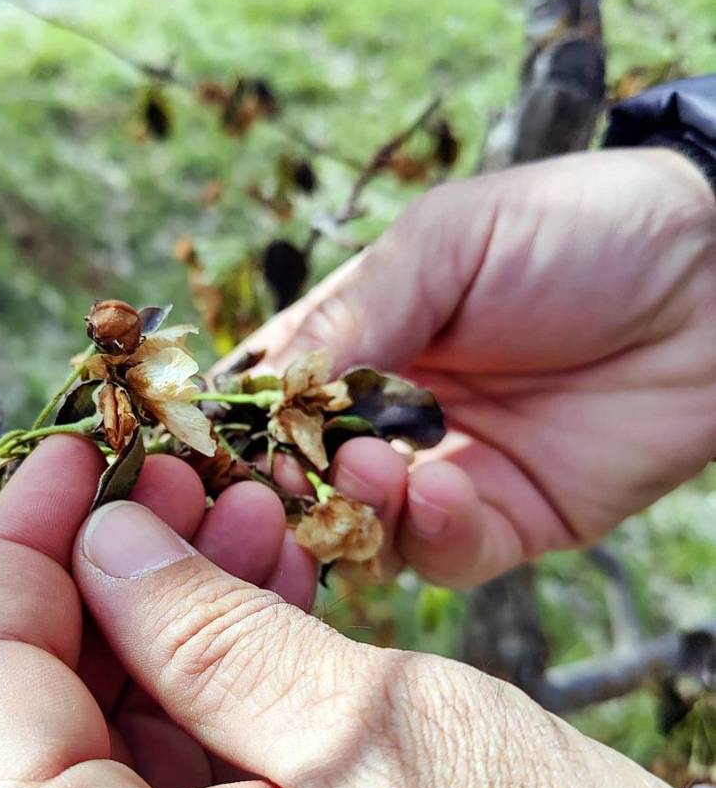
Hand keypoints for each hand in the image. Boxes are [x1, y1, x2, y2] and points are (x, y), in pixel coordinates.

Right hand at [233, 149, 715, 585]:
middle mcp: (390, 419)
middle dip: (291, 485)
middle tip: (296, 473)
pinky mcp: (508, 524)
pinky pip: (446, 557)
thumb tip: (269, 386)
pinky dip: (432, 533)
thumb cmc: (575, 231)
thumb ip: (356, 315)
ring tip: (378, 470)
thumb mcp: (444, 246)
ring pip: (363, 532)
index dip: (241, 426)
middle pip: (305, 480)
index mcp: (360, 342)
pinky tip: (444, 489)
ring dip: (357, 510)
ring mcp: (445, 476)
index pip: (271, 399)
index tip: (213, 443)